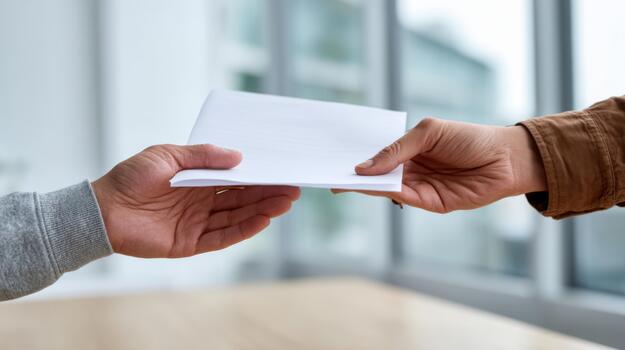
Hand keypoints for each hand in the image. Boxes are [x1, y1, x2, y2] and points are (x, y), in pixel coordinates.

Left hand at [92, 144, 299, 257]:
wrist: (102, 209)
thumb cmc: (131, 178)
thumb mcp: (167, 155)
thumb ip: (202, 155)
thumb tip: (238, 157)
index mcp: (198, 181)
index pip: (236, 180)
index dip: (259, 177)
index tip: (281, 172)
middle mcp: (202, 203)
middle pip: (242, 199)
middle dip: (268, 194)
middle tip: (293, 188)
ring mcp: (198, 224)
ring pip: (237, 217)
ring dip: (262, 210)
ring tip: (285, 202)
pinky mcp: (191, 244)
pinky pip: (222, 237)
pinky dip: (243, 230)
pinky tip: (262, 220)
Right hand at [334, 118, 545, 212]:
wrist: (506, 157)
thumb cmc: (470, 138)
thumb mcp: (429, 132)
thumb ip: (397, 148)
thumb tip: (364, 168)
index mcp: (410, 151)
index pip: (378, 156)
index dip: (357, 158)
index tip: (333, 158)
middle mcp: (412, 170)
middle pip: (377, 175)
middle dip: (354, 175)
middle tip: (328, 172)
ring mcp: (419, 187)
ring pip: (385, 188)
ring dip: (364, 185)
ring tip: (341, 179)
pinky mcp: (430, 203)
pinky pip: (402, 197)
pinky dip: (384, 192)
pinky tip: (369, 185)